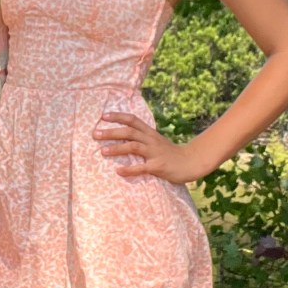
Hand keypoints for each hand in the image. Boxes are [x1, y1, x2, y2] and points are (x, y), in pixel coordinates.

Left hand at [94, 113, 209, 183]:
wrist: (191, 162)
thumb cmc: (170, 153)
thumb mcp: (156, 141)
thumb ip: (142, 138)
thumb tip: (122, 137)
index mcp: (150, 133)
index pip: (132, 120)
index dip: (118, 117)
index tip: (103, 116)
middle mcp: (151, 140)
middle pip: (129, 132)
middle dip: (111, 132)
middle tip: (95, 134)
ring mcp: (155, 153)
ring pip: (133, 146)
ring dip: (117, 148)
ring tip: (102, 151)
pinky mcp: (158, 166)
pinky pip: (142, 167)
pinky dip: (129, 169)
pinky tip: (118, 171)